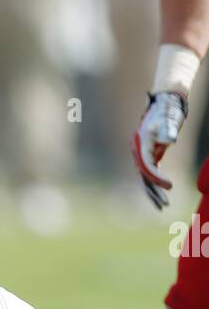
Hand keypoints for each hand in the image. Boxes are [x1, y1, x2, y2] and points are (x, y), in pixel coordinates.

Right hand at [132, 91, 187, 208]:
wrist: (165, 102)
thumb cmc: (167, 111)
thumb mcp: (168, 119)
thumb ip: (167, 130)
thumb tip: (168, 140)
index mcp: (140, 144)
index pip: (146, 166)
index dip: (156, 177)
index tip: (170, 186)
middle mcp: (138, 151)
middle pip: (143, 176)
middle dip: (153, 192)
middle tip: (164, 206)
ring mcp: (143, 154)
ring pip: (145, 177)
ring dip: (154, 192)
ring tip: (163, 206)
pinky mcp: (150, 155)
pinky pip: (150, 174)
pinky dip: (156, 184)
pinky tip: (161, 194)